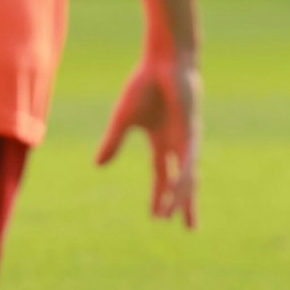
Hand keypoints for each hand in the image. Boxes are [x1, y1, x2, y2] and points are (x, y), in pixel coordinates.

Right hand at [97, 51, 201, 227]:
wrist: (164, 62)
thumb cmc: (145, 84)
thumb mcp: (123, 119)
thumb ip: (112, 143)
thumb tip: (98, 166)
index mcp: (161, 140)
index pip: (161, 175)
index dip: (160, 196)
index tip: (157, 217)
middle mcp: (177, 143)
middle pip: (180, 181)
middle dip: (180, 203)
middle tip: (185, 227)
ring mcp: (186, 139)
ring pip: (185, 176)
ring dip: (180, 198)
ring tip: (174, 219)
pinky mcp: (191, 132)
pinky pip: (188, 162)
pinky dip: (183, 179)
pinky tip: (180, 194)